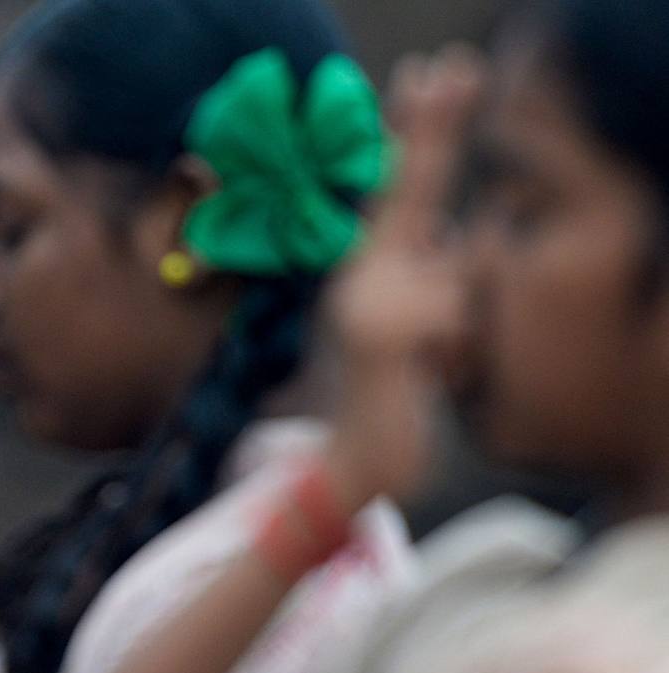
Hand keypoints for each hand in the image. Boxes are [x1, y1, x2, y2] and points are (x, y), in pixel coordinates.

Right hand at [323, 47, 483, 507]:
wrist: (352, 462)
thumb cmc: (392, 391)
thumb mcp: (413, 322)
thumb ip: (426, 275)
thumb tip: (458, 239)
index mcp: (372, 267)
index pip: (398, 186)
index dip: (417, 127)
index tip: (432, 71)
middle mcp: (359, 273)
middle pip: (409, 191)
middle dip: (431, 129)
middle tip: (451, 66)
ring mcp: (362, 301)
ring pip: (458, 272)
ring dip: (464, 322)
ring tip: (434, 364)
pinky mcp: (377, 335)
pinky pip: (454, 310)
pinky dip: (458, 347)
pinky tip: (430, 375)